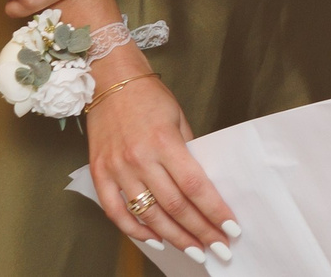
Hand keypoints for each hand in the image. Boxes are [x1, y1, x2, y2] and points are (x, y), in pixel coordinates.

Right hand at [85, 71, 240, 262]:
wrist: (109, 81)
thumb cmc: (150, 98)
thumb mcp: (179, 119)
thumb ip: (189, 152)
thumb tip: (203, 185)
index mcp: (165, 142)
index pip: (195, 186)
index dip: (214, 211)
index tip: (231, 228)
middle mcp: (140, 159)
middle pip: (175, 206)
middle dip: (200, 231)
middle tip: (219, 248)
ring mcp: (117, 169)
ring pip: (149, 214)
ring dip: (174, 237)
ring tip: (194, 250)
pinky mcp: (99, 174)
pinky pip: (116, 212)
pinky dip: (135, 230)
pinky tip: (155, 240)